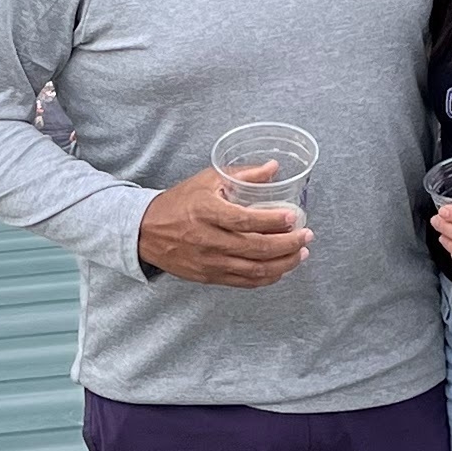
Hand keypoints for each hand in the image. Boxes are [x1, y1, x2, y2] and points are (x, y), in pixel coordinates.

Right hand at [139, 162, 309, 288]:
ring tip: (301, 253)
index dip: (272, 221)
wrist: (146, 232)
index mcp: (206, 211)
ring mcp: (209, 262)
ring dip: (283, 264)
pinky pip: (244, 282)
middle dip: (287, 244)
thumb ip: (242, 175)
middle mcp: (208, 239)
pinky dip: (267, 278)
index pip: (245, 220)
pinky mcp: (209, 277)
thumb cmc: (179, 202)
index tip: (293, 216)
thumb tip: (273, 168)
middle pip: (255, 248)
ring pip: (254, 270)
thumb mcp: (206, 180)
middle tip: (306, 236)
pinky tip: (281, 268)